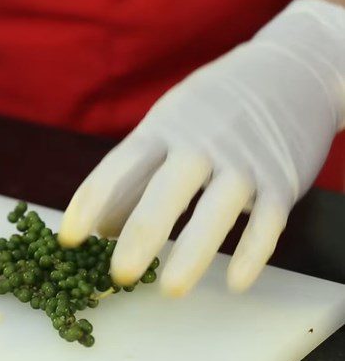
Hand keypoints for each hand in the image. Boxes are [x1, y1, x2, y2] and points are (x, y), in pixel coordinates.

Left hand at [59, 0, 344, 296]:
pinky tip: (235, 283)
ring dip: (193, 252)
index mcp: (162, 129)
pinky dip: (252, 252)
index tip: (69, 238)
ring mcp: (243, 161)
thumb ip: (136, 176)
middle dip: (141, 235)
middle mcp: (200, 144)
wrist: (291, 70)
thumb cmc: (211, 109)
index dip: (92, 202)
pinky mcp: (281, 180)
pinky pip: (267, 221)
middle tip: (118, 275)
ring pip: (217, 210)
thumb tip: (102, 229)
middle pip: (166, 192)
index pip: (119, 167)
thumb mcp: (168, 126)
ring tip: (170, 290)